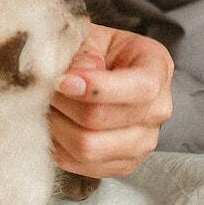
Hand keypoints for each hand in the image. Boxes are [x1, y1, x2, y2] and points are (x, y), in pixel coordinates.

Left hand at [48, 23, 171, 179]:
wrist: (109, 76)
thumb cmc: (100, 53)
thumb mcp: (93, 38)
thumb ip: (84, 53)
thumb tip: (73, 77)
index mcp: (158, 69)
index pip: (138, 88)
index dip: (96, 87)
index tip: (62, 80)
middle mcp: (158, 111)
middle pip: (103, 120)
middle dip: (65, 104)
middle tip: (45, 88)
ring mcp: (143, 143)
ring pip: (88, 147)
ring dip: (57, 125)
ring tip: (49, 106)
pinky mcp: (122, 166)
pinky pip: (79, 164)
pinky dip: (58, 145)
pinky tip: (56, 124)